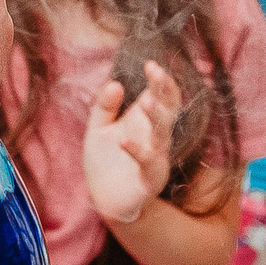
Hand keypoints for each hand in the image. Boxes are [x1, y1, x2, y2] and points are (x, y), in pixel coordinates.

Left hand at [84, 61, 179, 223]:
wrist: (104, 200)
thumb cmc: (105, 161)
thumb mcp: (98, 128)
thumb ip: (104, 106)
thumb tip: (115, 83)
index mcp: (145, 121)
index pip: (162, 96)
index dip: (161, 81)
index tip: (151, 65)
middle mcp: (155, 136)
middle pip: (167, 111)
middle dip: (163, 92)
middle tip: (157, 73)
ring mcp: (155, 157)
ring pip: (162, 135)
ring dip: (156, 119)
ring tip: (147, 102)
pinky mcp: (148, 179)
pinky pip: (147, 164)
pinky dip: (137, 152)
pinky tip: (123, 141)